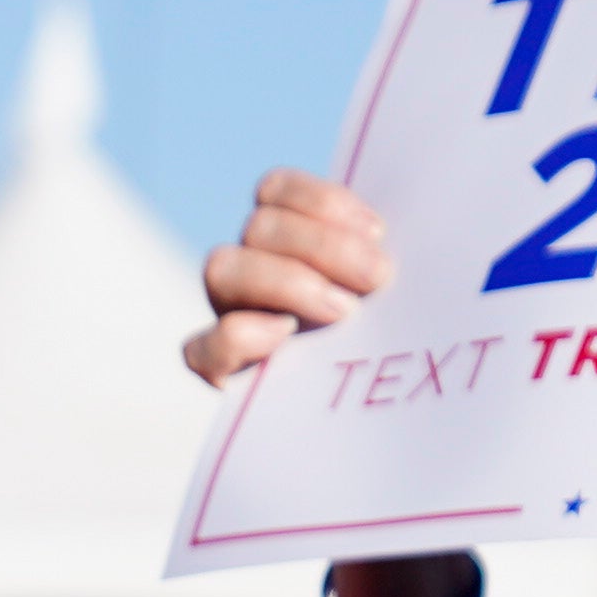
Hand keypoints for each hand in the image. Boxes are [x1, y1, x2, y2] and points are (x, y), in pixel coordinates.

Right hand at [185, 173, 396, 390]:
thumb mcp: (386, 289)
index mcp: (283, 239)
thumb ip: (381, 258)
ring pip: (222, 267)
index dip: (322, 202)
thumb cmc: (386, 337)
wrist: (364, 405)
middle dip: (324, 246)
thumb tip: (397, 239)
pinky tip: (284, 337)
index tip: (377, 232)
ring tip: (344, 312)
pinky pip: (199, 347)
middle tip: (378, 276)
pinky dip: (238, 336)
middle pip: (259, 226)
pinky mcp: (219, 368)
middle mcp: (250, 270)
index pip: (276, 190)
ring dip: (286, 280)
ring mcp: (229, 315)